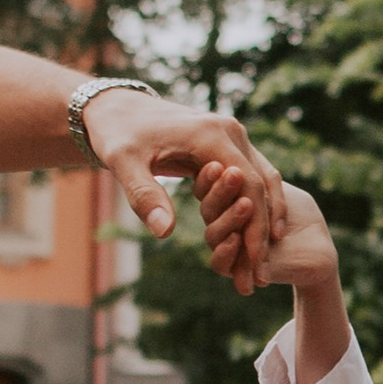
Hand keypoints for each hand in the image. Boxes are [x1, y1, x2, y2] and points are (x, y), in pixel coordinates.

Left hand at [88, 92, 286, 291]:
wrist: (116, 107)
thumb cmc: (117, 134)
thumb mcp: (123, 163)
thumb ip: (144, 195)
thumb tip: (163, 232)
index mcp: (210, 134)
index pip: (248, 184)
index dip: (254, 226)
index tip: (253, 263)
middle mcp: (229, 131)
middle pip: (261, 185)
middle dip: (262, 233)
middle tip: (259, 276)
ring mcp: (231, 136)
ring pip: (263, 180)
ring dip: (266, 221)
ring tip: (260, 264)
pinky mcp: (227, 144)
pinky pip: (252, 176)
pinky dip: (258, 206)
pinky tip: (256, 237)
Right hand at [197, 158, 338, 290]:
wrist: (319, 247)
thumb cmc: (301, 213)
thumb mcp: (275, 185)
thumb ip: (250, 173)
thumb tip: (226, 158)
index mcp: (228, 202)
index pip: (209, 187)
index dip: (212, 176)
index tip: (221, 162)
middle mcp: (223, 224)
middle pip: (208, 208)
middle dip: (220, 191)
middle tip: (233, 174)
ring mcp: (228, 247)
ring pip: (212, 234)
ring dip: (228, 218)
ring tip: (247, 204)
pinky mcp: (236, 270)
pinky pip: (219, 263)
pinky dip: (225, 251)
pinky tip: (236, 237)